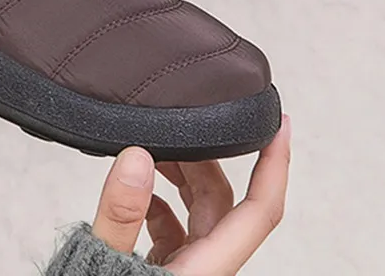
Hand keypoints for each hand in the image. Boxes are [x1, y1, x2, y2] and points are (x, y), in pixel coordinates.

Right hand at [91, 117, 290, 273]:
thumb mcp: (106, 264)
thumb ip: (121, 214)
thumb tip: (136, 157)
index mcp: (207, 271)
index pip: (260, 212)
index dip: (276, 166)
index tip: (279, 126)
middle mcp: (205, 271)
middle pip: (224, 203)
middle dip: (206, 159)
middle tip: (181, 123)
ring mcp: (188, 273)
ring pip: (200, 214)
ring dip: (181, 177)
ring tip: (154, 149)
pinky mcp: (167, 274)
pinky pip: (177, 230)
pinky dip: (161, 201)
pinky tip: (139, 187)